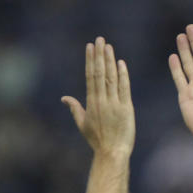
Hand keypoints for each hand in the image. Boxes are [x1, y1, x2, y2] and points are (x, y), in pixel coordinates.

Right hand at [61, 37, 134, 156]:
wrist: (112, 152)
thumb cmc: (97, 140)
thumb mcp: (82, 123)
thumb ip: (75, 108)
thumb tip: (64, 98)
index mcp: (91, 102)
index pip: (90, 76)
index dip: (90, 60)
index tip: (90, 47)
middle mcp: (102, 100)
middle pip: (100, 73)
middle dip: (100, 55)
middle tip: (100, 39)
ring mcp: (115, 104)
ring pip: (112, 78)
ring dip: (110, 61)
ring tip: (109, 47)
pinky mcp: (127, 109)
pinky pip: (125, 89)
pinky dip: (123, 76)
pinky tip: (121, 63)